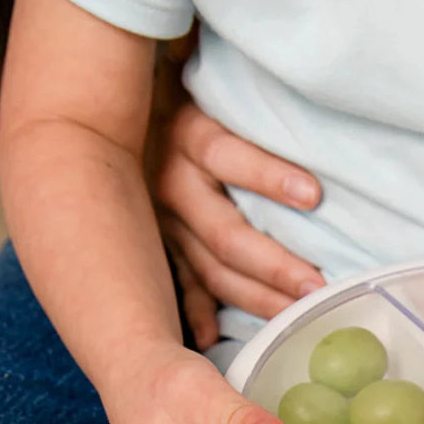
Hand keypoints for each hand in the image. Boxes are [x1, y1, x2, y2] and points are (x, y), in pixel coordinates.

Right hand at [154, 103, 324, 348]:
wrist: (107, 101)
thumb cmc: (186, 89)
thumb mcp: (213, 84)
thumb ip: (252, 99)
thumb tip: (313, 103)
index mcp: (188, 135)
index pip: (230, 156)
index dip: (269, 175)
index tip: (314, 194)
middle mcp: (170, 182)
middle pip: (226, 233)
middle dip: (275, 264)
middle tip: (317, 286)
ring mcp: (161, 220)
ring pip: (211, 269)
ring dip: (255, 296)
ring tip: (297, 315)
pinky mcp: (157, 243)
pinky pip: (180, 285)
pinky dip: (196, 313)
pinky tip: (212, 339)